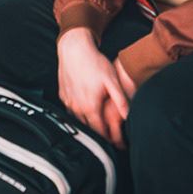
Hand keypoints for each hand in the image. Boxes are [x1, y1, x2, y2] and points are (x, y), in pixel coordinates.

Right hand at [57, 28, 131, 147]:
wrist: (74, 49)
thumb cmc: (94, 62)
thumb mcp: (112, 81)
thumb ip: (121, 101)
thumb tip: (129, 117)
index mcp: (90, 107)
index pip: (100, 132)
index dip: (110, 139)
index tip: (117, 144)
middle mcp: (77, 108)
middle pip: (89, 128)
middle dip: (100, 134)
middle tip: (111, 137)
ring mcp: (68, 102)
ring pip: (79, 120)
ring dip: (89, 124)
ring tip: (100, 124)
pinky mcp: (63, 96)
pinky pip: (71, 111)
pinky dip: (79, 113)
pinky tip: (87, 109)